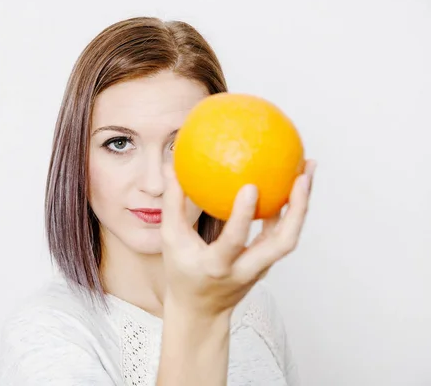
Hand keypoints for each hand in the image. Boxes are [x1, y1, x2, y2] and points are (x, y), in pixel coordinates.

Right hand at [160, 159, 316, 317]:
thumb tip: (172, 168)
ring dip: (302, 204)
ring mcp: (261, 268)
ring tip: (308, 169)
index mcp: (218, 266)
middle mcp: (246, 269)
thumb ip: (173, 205)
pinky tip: (291, 182)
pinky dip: (290, 209)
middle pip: (283, 243)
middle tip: (303, 174)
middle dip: (297, 209)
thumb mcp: (171, 241)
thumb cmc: (183, 273)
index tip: (251, 187)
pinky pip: (282, 233)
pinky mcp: (267, 262)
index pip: (234, 242)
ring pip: (289, 237)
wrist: (201, 311)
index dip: (244, 216)